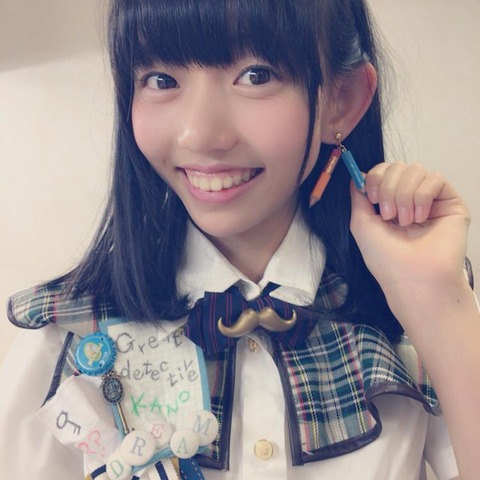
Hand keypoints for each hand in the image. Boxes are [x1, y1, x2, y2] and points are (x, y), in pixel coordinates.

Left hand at [350, 162, 469, 305]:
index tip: (371, 197)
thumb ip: (358, 196)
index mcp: (389, 203)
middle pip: (398, 166)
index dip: (375, 176)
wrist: (413, 277)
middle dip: (388, 188)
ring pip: (415, 170)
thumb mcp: (361, 224)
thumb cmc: (386, 257)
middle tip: (389, 216)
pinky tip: (421, 218)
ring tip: (406, 221)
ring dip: (404, 195)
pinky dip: (422, 196)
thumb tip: (357, 174)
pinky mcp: (450, 202)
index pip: (383, 171)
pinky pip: (436, 178)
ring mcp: (430, 199)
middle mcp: (410, 198)